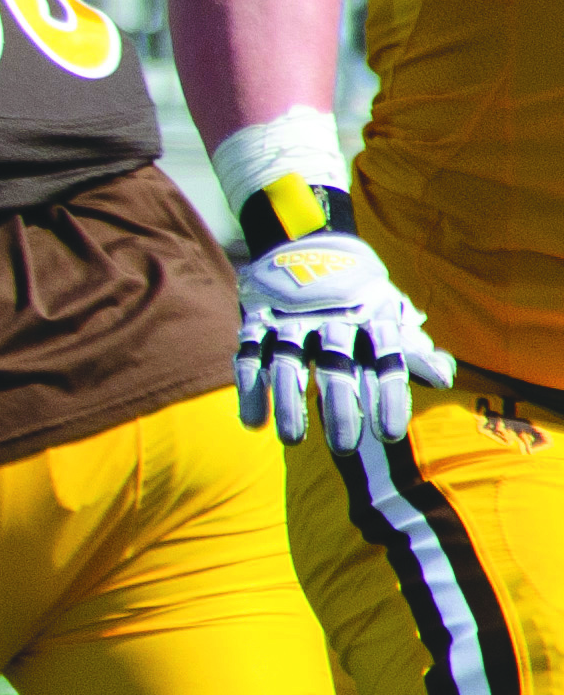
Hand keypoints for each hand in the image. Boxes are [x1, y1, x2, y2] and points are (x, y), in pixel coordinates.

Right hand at [234, 232, 454, 447]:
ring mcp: (291, 319)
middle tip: (345, 449)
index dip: (388, 397)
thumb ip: (414, 351)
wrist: (309, 245)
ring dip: (289, 401)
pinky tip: (253, 421)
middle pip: (336, 365)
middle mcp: (333, 318)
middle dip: (340, 408)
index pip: (385, 360)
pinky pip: (250, 354)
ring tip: (292, 440)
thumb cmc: (359, 297)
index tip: (390, 435)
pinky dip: (250, 387)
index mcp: (372, 317)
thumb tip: (444, 378)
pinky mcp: (258, 319)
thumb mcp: (390, 316)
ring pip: (288, 362)